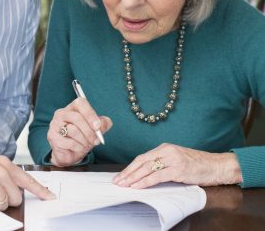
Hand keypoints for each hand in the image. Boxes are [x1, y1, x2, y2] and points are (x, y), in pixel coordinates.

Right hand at [47, 97, 111, 166]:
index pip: (80, 103)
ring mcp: (55, 124)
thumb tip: (105, 122)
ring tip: (85, 144)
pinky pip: (69, 142)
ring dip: (84, 141)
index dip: (90, 114)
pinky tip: (77, 148)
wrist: (70, 153)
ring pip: (73, 130)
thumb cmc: (82, 138)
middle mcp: (62, 113)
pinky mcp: (52, 136)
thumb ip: (102, 124)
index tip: (97, 126)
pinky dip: (77, 147)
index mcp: (73, 108)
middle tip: (96, 140)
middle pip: (77, 117)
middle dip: (89, 131)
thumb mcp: (95, 130)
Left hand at [113, 143, 242, 187]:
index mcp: (164, 148)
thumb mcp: (176, 160)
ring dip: (134, 177)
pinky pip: (157, 176)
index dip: (130, 167)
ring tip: (124, 184)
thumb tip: (146, 174)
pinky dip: (145, 181)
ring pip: (147, 168)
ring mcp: (172, 159)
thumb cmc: (197, 165)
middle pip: (141, 162)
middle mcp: (166, 151)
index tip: (121, 175)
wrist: (216, 165)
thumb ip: (163, 164)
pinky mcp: (178, 169)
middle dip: (128, 172)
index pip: (142, 158)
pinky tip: (138, 186)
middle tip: (117, 181)